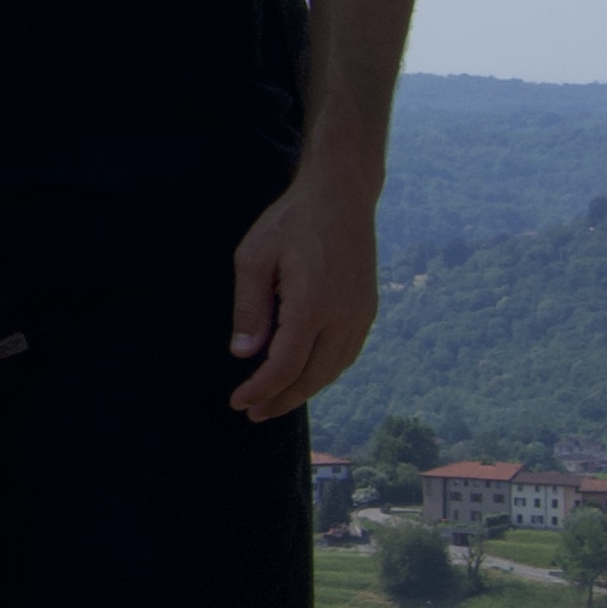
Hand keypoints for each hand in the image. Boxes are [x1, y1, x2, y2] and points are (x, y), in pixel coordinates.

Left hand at [224, 176, 378, 420]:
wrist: (341, 195)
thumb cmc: (292, 221)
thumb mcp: (254, 257)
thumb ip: (250, 308)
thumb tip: (244, 354)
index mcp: (313, 304)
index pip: (286, 365)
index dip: (262, 389)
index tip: (238, 401)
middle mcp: (344, 315)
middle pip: (312, 376)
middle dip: (281, 399)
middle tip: (253, 412)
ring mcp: (361, 314)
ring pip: (333, 370)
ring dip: (303, 391)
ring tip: (275, 402)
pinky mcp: (368, 309)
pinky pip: (347, 354)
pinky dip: (324, 373)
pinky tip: (304, 377)